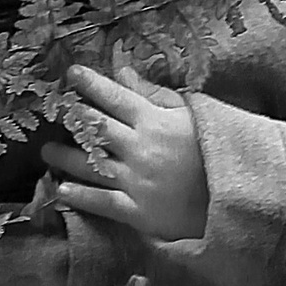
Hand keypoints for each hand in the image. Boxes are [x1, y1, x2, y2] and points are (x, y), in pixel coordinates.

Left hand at [47, 61, 208, 245]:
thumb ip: (156, 95)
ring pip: (91, 165)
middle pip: (95, 128)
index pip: (114, 97)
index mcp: (154, 121)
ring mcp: (137, 181)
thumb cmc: (217, 150)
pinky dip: (80, 195)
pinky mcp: (139, 211)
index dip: (90, 84)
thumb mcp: (192, 115)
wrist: (238, 195)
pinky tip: (62, 189)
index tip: (70, 74)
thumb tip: (124, 74)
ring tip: (48, 151)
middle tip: (52, 111)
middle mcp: (140, 149)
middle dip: (71, 117)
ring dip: (65, 156)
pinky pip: (103, 202)